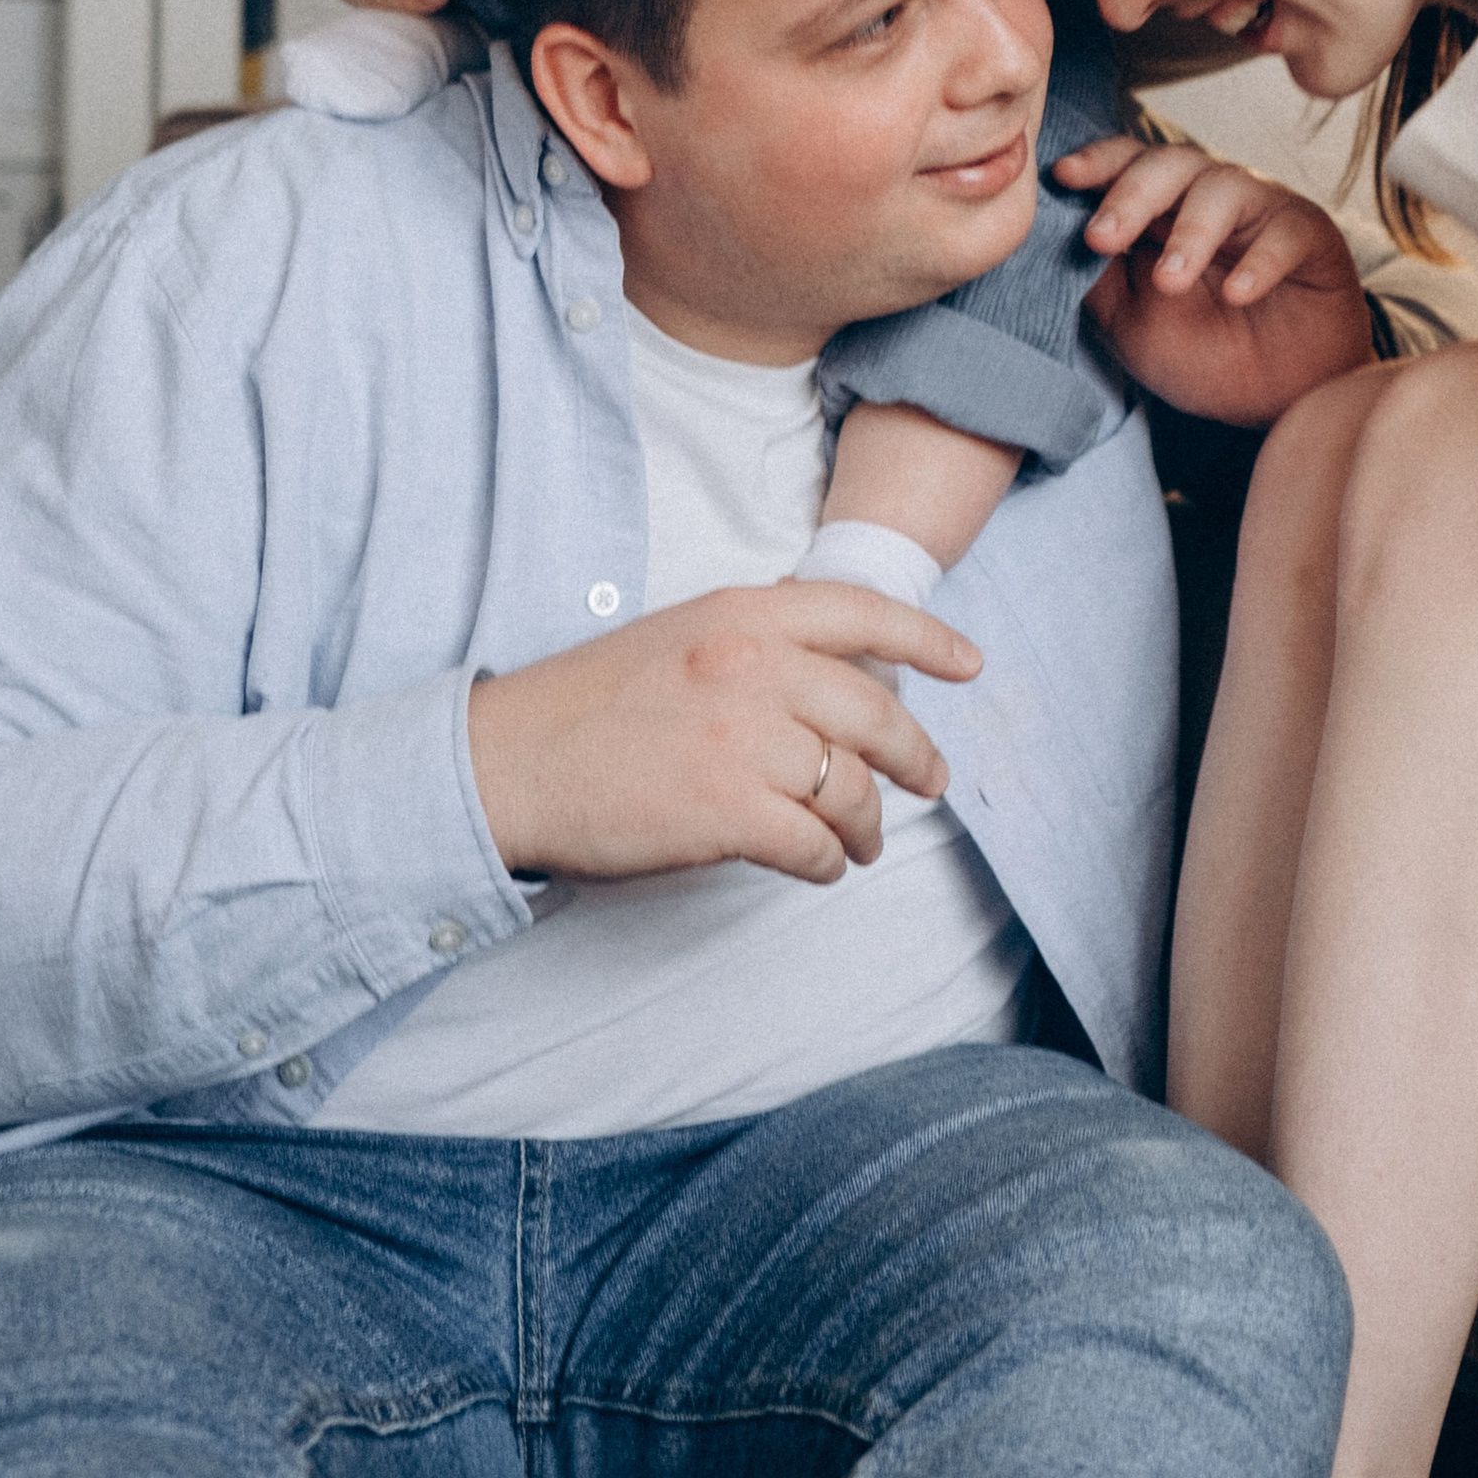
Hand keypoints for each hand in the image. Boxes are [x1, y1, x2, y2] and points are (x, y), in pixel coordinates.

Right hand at [467, 577, 981, 885]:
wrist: (508, 763)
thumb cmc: (587, 706)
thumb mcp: (679, 635)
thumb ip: (756, 641)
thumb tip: (834, 673)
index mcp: (744, 613)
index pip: (865, 612)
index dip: (929, 639)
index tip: (969, 665)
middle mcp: (755, 666)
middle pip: (877, 714)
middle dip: (917, 757)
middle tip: (930, 783)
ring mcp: (745, 739)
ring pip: (853, 789)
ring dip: (868, 826)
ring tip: (862, 844)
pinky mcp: (729, 811)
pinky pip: (813, 845)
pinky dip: (824, 863)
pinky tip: (814, 866)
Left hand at [1062, 133, 1372, 426]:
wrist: (1278, 402)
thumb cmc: (1205, 354)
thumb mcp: (1131, 325)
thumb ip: (1096, 280)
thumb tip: (1044, 240)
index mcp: (1166, 208)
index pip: (1130, 163)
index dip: (1099, 162)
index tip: (1063, 177)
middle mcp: (1213, 197)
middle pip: (1171, 165)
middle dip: (1132, 196)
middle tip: (1101, 238)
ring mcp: (1265, 212)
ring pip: (1226, 189)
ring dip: (1191, 232)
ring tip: (1170, 281)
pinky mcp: (1312, 237)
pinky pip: (1286, 231)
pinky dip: (1260, 261)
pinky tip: (1238, 294)